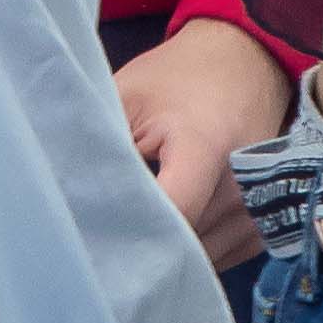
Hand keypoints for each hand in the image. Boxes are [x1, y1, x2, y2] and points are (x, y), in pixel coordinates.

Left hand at [115, 16, 293, 274]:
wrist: (243, 61)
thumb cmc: (178, 76)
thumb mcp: (127, 93)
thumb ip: (97, 137)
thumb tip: (60, 189)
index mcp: (205, 147)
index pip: (170, 215)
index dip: (128, 228)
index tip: (95, 231)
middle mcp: (241, 186)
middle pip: (181, 245)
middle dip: (140, 243)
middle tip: (104, 231)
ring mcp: (258, 210)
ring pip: (198, 261)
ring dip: (167, 252)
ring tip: (136, 222)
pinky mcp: (262, 226)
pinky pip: (219, 259)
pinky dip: (192, 251)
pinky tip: (170, 225)